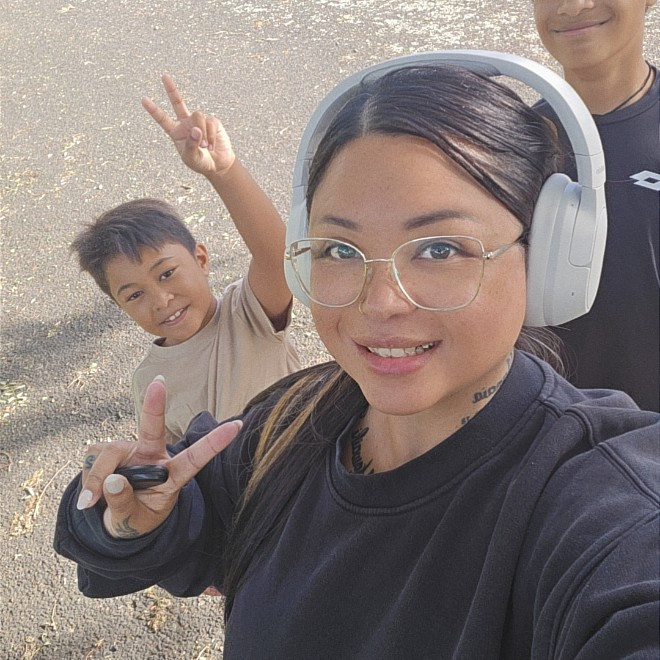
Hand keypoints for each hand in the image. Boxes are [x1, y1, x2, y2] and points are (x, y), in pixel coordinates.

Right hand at [76, 377, 240, 537]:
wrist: (115, 522)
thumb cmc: (135, 520)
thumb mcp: (132, 522)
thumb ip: (123, 504)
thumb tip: (111, 481)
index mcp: (173, 476)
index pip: (195, 458)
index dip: (215, 443)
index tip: (236, 426)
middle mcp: (153, 457)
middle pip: (152, 429)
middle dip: (155, 405)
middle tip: (159, 382)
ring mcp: (131, 451)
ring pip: (110, 452)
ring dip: (97, 477)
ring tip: (92, 502)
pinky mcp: (108, 449)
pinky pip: (93, 455)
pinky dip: (88, 476)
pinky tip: (91, 491)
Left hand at [142, 74, 235, 176]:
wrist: (218, 165)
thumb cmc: (201, 163)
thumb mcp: (191, 158)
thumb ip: (191, 145)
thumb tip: (196, 129)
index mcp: (176, 132)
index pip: (163, 119)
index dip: (154, 110)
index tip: (143, 100)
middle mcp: (186, 123)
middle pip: (178, 102)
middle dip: (171, 89)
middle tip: (164, 76)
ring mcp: (199, 121)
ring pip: (198, 115)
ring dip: (202, 132)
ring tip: (205, 147)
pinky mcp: (212, 122)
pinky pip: (210, 123)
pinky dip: (211, 137)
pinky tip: (212, 147)